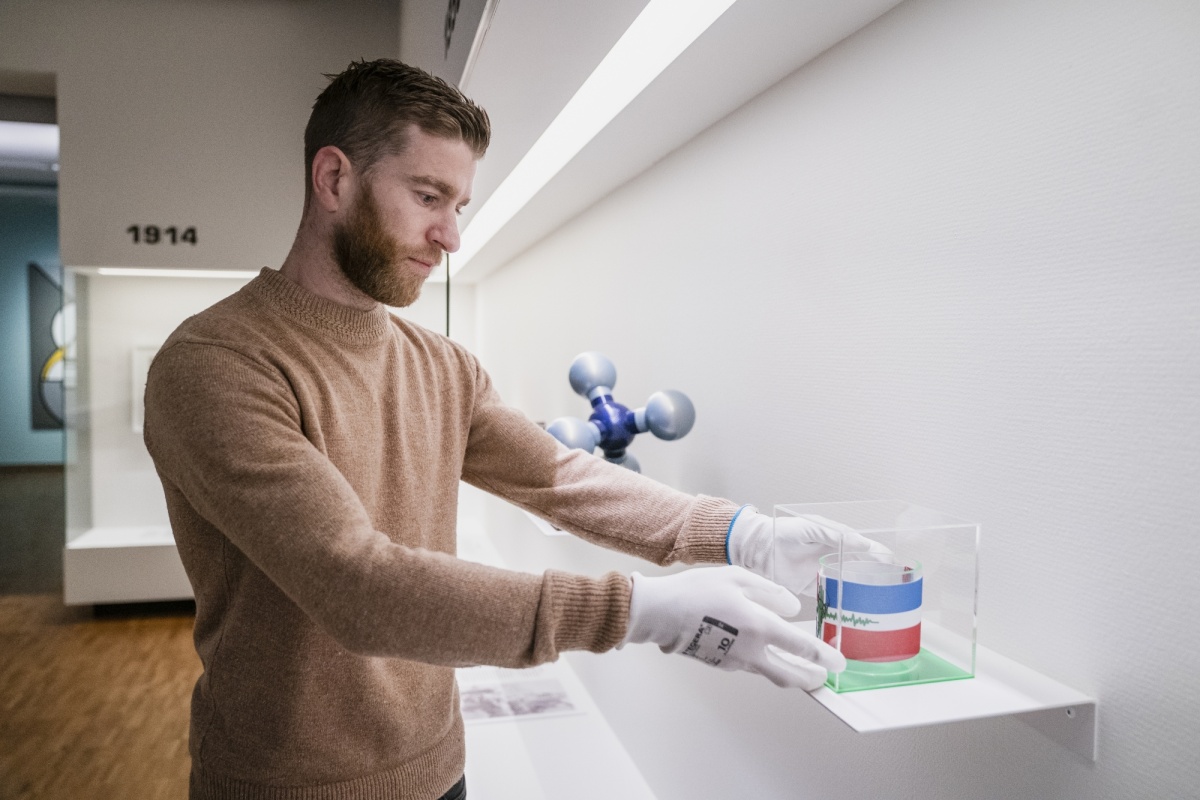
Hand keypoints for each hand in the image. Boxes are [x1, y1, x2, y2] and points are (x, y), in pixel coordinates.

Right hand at [620, 566, 845, 689]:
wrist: (659, 613)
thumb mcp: (737, 577)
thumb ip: (770, 593)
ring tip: (798, 664)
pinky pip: (748, 664)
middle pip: (789, 675)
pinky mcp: (719, 663)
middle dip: (810, 678)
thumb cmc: (697, 590)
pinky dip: (761, 660)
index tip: (839, 662)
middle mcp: (750, 650)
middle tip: (823, 676)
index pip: (801, 647)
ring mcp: (734, 661)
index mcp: (759, 626)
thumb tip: (792, 610)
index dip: (824, 656)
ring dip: (787, 670)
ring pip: (769, 671)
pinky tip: (759, 648)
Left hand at [727, 507, 890, 596]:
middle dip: (878, 578)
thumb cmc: (783, 531)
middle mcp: (834, 558)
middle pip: (863, 569)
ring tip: (881, 603)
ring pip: (850, 584)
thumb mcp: (811, 528)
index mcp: (837, 541)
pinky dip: (843, 604)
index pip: (865, 549)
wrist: (759, 547)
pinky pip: (832, 597)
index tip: (895, 566)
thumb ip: (835, 535)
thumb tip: (862, 544)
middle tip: (894, 589)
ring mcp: (825, 573)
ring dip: (864, 592)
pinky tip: (855, 612)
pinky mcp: (812, 588)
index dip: (881, 557)